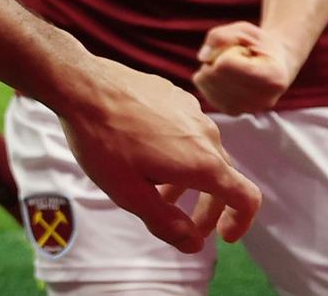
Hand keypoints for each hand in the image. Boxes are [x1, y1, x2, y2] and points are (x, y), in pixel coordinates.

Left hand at [57, 56, 259, 253]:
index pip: (247, 198)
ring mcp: (191, 111)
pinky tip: (146, 156)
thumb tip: (195, 245)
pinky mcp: (175, 96)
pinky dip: (178, 154)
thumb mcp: (129, 193)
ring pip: (202, 154)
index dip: (241, 222)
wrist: (80, 84)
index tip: (224, 237)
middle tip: (187, 227)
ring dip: (189, 181)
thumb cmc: (101, 139)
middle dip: (208, 209)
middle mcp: (206, 134)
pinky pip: (187, 132)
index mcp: (203, 162)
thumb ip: (166, 223)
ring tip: (158, 193)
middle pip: (223, 179)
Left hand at [192, 21, 298, 114]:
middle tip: (237, 59)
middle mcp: (264, 99)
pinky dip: (209, 80)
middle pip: (215, 74)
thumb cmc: (259, 45)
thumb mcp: (244, 30)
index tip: (246, 52)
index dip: (230, 51)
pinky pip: (205, 91)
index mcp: (273, 77)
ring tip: (233, 68)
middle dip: (218, 59)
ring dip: (213, 69)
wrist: (274, 65)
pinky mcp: (233, 112)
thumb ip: (221, 36)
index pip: (227, 64)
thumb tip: (203, 58)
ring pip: (207, 84)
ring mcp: (248, 109)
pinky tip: (227, 78)